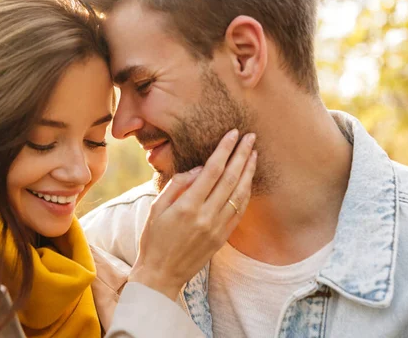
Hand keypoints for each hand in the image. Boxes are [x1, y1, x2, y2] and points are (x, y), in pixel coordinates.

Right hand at [129, 129, 256, 299]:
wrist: (161, 273)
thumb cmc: (153, 238)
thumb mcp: (156, 207)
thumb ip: (178, 185)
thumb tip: (200, 169)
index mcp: (187, 206)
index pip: (212, 170)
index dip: (224, 150)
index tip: (233, 134)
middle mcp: (206, 216)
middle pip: (230, 178)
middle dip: (242, 155)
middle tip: (250, 137)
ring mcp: (217, 228)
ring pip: (240, 194)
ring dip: (249, 171)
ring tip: (254, 154)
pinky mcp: (222, 237)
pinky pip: (240, 211)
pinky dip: (246, 192)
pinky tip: (248, 179)